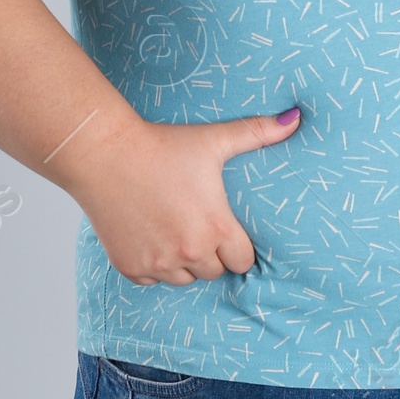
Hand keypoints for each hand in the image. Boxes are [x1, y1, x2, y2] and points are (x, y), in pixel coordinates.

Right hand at [68, 107, 299, 286]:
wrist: (103, 153)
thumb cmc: (162, 145)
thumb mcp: (213, 139)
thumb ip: (257, 132)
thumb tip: (295, 118)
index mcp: (216, 227)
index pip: (243, 261)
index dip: (238, 246)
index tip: (227, 230)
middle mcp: (189, 251)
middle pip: (215, 271)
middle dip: (211, 254)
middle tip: (199, 226)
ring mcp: (158, 263)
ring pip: (185, 279)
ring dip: (185, 263)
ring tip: (176, 229)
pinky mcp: (130, 266)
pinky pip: (153, 280)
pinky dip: (155, 266)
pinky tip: (152, 236)